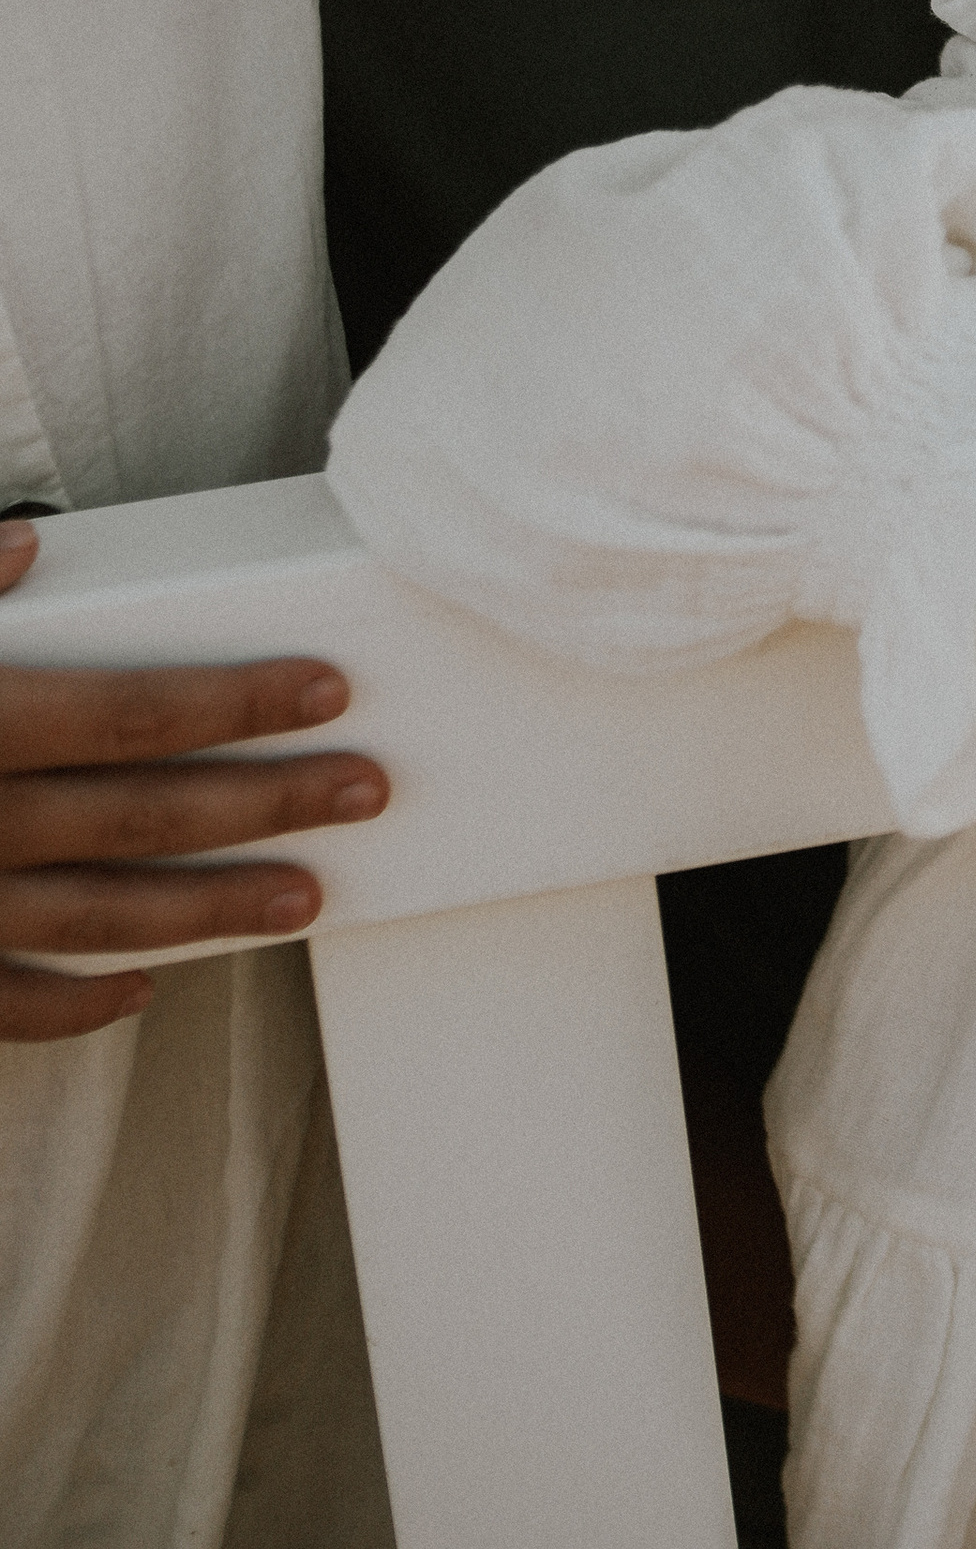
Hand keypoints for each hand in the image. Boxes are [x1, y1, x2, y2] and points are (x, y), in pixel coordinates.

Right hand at [0, 521, 388, 1037]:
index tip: (329, 691)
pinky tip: (142, 990)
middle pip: (147, 814)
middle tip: (367, 790)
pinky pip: (12, 1002)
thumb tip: (25, 545)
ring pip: (101, 916)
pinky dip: (78, 1004)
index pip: (132, 713)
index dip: (238, 703)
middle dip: (270, 802)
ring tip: (309, 897)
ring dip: (212, 911)